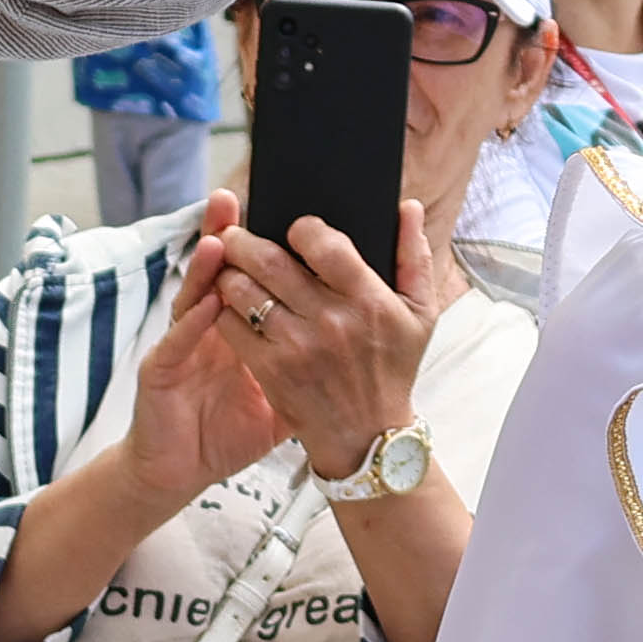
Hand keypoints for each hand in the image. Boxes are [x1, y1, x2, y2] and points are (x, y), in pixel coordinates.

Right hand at [124, 213, 307, 510]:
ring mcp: (181, 344)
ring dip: (204, 267)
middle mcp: (204, 325)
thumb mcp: (281, 392)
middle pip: (213, 272)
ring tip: (222, 239)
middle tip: (236, 199)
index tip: (276, 210)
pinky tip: (207, 302)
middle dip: (226, 235)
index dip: (252, 242)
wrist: (182, 469)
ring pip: (191, 295)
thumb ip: (309, 356)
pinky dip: (192, 320)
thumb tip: (353, 326)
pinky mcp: (160, 370)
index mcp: (236, 325)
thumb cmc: (231, 430)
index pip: (242, 274)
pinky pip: (177, 341)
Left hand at [222, 199, 439, 477]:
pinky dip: (222, 308)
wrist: (368, 436)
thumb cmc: (393, 368)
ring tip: (228, 265)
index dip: (301, 227)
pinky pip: (231, 326)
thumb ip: (415, 256)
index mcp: (368, 300)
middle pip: (270, 260)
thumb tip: (408, 206)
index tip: (294, 229)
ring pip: (243, 289)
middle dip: (244, 239)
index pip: (323, 243)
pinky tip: (226, 302)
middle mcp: (330, 321)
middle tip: (236, 233)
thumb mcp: (420, 313)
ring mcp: (296, 347)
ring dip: (228, 271)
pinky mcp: (270, 371)